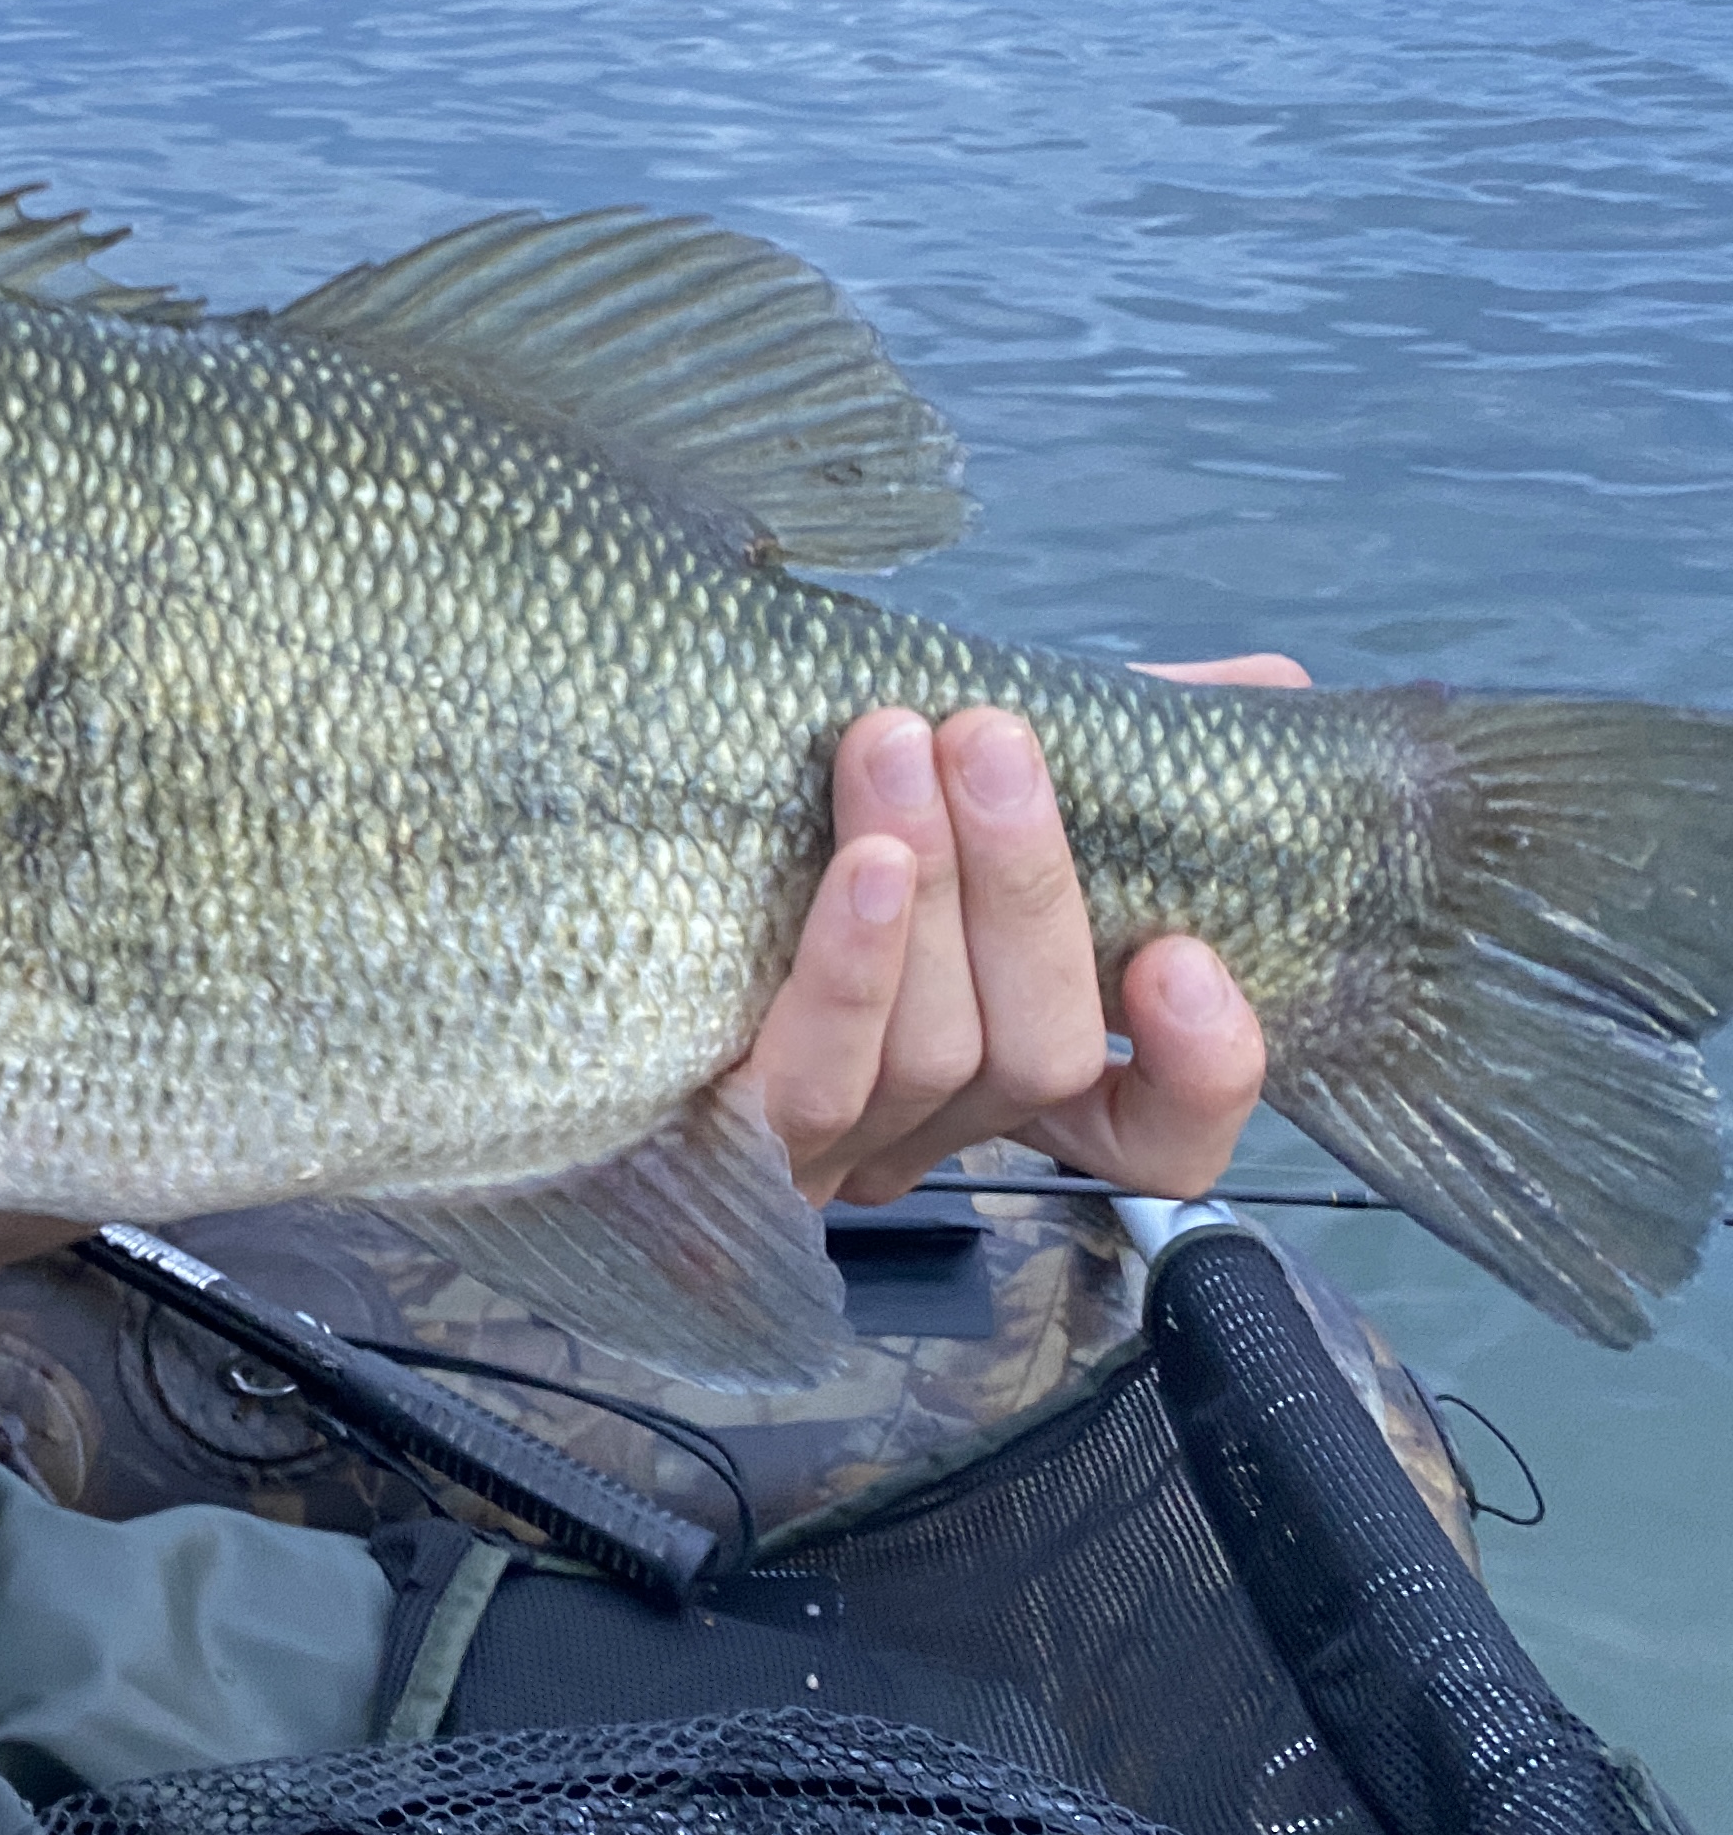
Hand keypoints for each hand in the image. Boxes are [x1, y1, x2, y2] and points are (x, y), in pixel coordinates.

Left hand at [730, 657, 1310, 1207]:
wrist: (574, 930)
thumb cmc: (808, 847)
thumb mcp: (969, 800)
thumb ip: (1121, 755)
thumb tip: (1261, 683)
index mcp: (1016, 1081)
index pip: (1163, 1143)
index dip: (1204, 1070)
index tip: (1186, 952)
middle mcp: (936, 1133)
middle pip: (1040, 1058)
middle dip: (1028, 890)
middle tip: (989, 736)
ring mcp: (835, 1151)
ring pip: (934, 1057)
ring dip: (937, 892)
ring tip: (898, 742)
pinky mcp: (730, 1147)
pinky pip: (815, 1077)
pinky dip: (853, 968)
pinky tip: (862, 865)